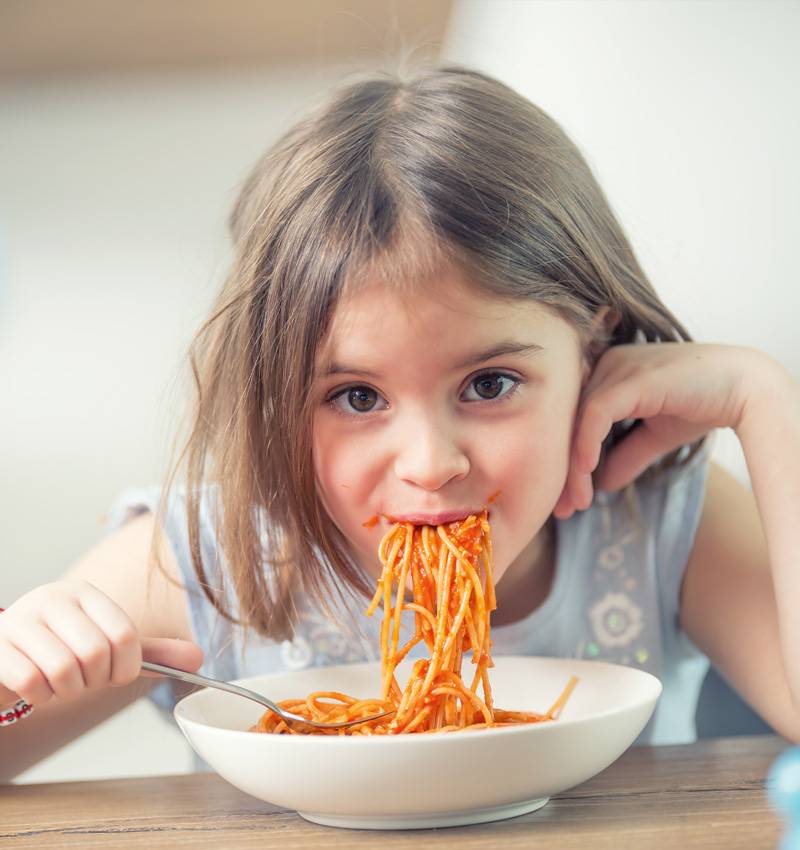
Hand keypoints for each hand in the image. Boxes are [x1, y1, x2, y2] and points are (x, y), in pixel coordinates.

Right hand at [0, 580, 202, 708]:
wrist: (1, 657)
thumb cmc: (59, 650)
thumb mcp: (105, 646)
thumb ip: (150, 653)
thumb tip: (199, 658)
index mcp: (85, 593)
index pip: (125, 634)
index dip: (126, 668)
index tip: (114, 675)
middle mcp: (53, 598)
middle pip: (96, 653)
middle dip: (94, 682)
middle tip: (83, 681)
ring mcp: (20, 619)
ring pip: (63, 669)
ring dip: (66, 692)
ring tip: (59, 684)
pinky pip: (31, 682)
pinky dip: (39, 697)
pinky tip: (36, 689)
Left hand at [553, 342, 762, 519]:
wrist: (747, 390)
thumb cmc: (703, 405)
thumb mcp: (655, 436)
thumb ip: (627, 455)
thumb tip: (603, 484)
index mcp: (607, 374)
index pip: (573, 421)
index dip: (565, 462)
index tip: (565, 502)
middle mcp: (607, 366)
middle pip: (569, 422)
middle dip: (563, 470)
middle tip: (561, 510)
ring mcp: (618, 367)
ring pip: (579, 421)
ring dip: (574, 467)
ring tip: (576, 503)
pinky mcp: (633, 377)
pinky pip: (597, 412)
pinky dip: (587, 442)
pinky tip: (587, 471)